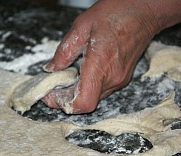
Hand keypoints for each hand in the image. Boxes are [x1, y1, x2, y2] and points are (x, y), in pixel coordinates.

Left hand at [43, 0, 164, 113]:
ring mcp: (119, 80)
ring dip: (76, 93)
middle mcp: (112, 78)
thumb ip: (64, 52)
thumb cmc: (115, 14)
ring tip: (66, 78)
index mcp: (100, 64)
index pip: (84, 102)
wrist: (143, 12)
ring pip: (93, 98)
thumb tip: (51, 69)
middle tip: (54, 86)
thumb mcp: (81, 27)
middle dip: (66, 98)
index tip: (52, 95)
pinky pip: (100, 90)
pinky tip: (80, 74)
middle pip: (85, 103)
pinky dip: (87, 87)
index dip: (65, 104)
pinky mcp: (122, 79)